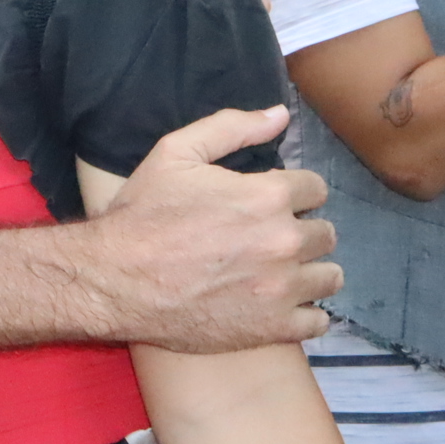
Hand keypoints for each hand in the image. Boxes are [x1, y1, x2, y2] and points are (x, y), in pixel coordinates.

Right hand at [93, 105, 339, 352]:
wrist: (114, 281)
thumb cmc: (142, 214)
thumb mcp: (176, 153)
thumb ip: (232, 128)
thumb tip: (281, 115)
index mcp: (268, 196)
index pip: (317, 189)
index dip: (293, 192)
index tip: (271, 203)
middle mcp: (285, 242)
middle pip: (326, 233)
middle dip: (302, 231)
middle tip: (270, 238)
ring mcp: (282, 290)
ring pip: (330, 278)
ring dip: (310, 272)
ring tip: (280, 272)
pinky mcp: (272, 329)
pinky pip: (318, 322)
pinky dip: (304, 313)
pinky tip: (280, 305)